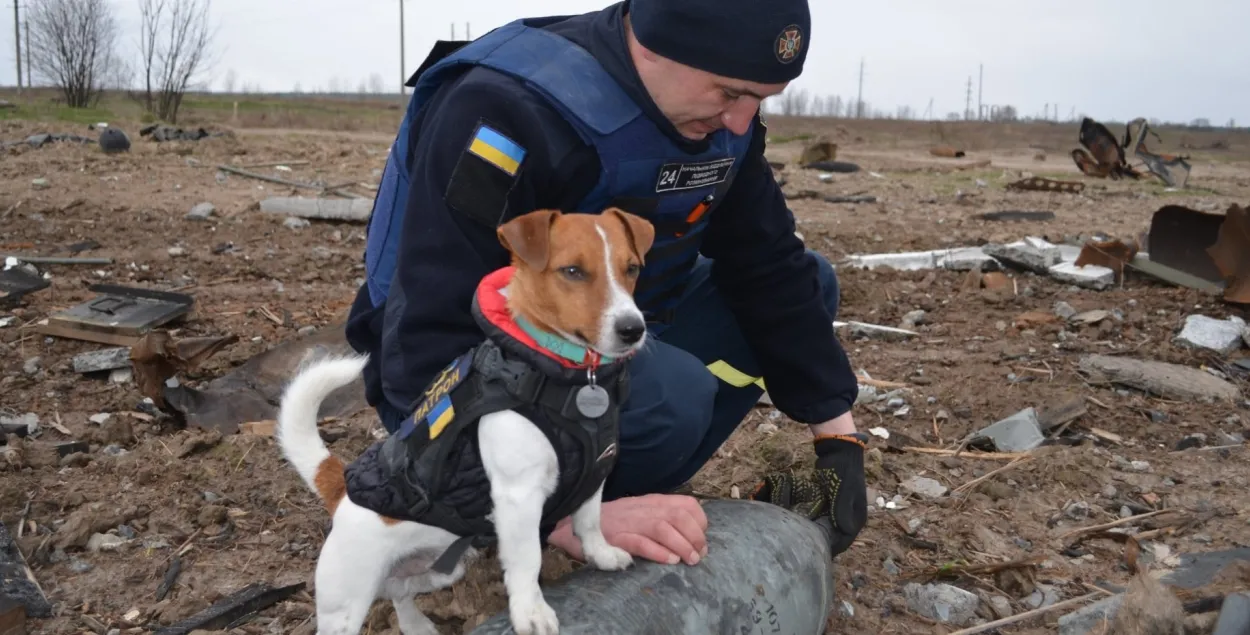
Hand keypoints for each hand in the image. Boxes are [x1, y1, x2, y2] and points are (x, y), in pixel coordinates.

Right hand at [547, 493, 707, 565]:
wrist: (573, 524)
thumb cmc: (613, 524)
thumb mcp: (641, 515)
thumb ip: (663, 520)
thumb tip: (691, 539)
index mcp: (653, 502)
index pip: (686, 505)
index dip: (700, 522)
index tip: (702, 541)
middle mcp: (644, 509)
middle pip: (679, 515)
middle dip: (695, 536)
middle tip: (699, 555)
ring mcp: (630, 522)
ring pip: (663, 527)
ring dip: (681, 545)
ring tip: (689, 561)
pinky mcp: (616, 537)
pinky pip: (640, 542)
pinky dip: (658, 551)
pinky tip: (669, 560)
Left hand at [749, 433, 867, 555]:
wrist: (840, 451)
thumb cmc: (843, 472)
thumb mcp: (843, 491)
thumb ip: (842, 511)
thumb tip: (845, 531)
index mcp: (857, 517)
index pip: (845, 539)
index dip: (832, 548)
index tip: (816, 553)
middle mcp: (851, 516)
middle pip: (837, 535)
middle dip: (824, 542)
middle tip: (806, 548)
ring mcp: (841, 509)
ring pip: (829, 527)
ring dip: (819, 533)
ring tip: (803, 539)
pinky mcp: (832, 502)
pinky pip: (824, 517)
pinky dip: (816, 522)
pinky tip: (803, 525)